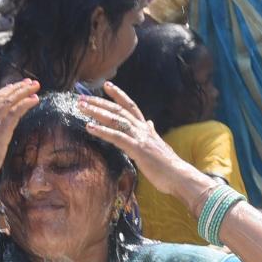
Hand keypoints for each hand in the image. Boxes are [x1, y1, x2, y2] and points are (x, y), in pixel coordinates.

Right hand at [0, 79, 39, 204]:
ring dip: (23, 91)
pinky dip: (25, 103)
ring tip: (34, 86)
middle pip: (1, 97)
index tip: (13, 88)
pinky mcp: (0, 132)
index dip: (3, 93)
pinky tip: (34, 99)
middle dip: (15, 88)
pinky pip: (15, 112)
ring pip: (9, 101)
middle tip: (28, 82)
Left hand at [78, 82, 205, 199]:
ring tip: (81, 107)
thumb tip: (149, 123)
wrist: (179, 176)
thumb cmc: (167, 166)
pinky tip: (89, 127)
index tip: (106, 85)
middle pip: (118, 110)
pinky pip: (117, 137)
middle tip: (82, 98)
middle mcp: (142, 129)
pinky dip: (102, 131)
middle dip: (99, 102)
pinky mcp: (138, 149)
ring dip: (96, 112)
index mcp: (146, 128)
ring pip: (116, 119)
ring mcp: (140, 138)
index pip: (130, 106)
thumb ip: (151, 132)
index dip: (118, 94)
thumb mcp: (158, 145)